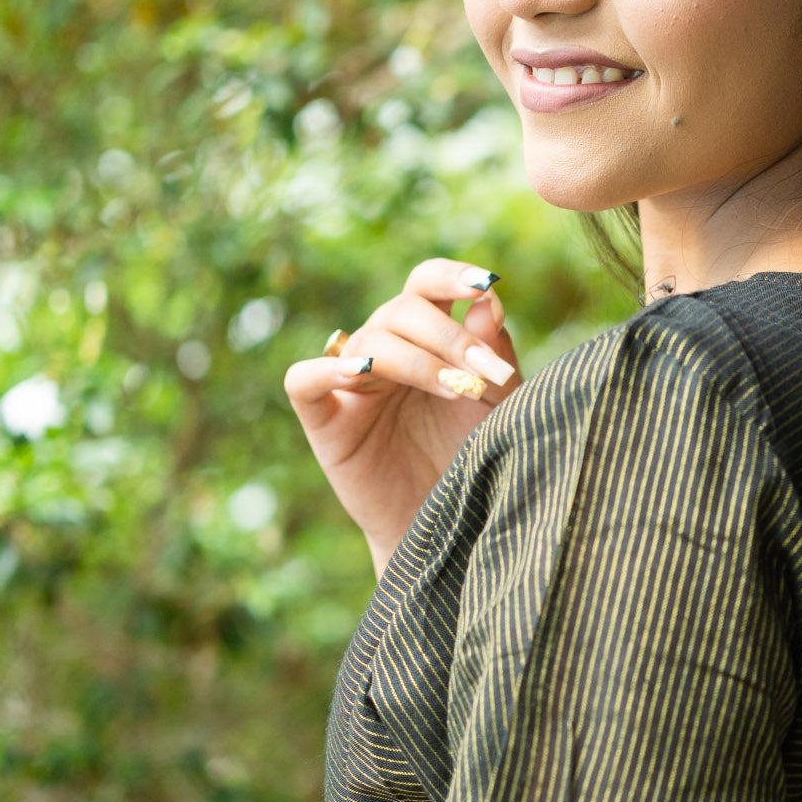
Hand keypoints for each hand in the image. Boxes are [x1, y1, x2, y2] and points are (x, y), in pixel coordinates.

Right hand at [284, 259, 520, 575]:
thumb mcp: (497, 404)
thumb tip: (490, 301)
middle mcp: (387, 350)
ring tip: (453, 388)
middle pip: (402, 310)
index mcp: (428, 336)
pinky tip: (360, 376)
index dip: (450, 275)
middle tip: (485, 373)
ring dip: (415, 360)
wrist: (451, 526)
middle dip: (449, 336)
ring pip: (368, 343)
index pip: (427, 284)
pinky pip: (304, 379)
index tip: (484, 284)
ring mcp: (351, 382)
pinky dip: (325, 370)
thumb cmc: (474, 459)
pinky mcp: (323, 419)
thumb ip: (495, 353)